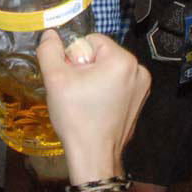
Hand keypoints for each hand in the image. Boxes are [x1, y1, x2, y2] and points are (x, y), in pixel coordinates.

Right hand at [35, 31, 149, 182]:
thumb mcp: (55, 79)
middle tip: (76, 91)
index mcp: (122, 61)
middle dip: (85, 68)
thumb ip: (50, 50)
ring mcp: (142, 87)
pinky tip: (95, 107)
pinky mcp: (139, 101)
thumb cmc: (77, 119)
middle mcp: (138, 71)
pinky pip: (117, 84)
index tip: (71, 78)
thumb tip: (50, 34)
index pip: (91, 40)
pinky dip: (105, 91)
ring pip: (108, 69)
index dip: (75, 57)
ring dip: (94, 79)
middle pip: (101, 54)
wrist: (94, 157)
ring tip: (86, 101)